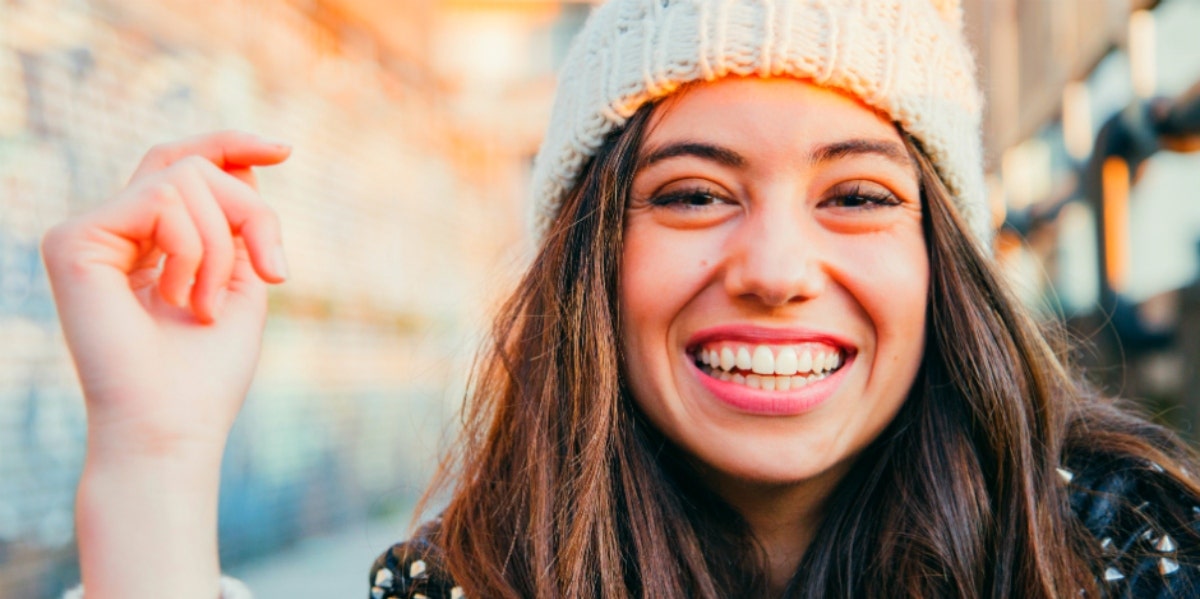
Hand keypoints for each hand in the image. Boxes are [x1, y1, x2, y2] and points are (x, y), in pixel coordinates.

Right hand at [42, 130, 289, 459]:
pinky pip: (161, 199)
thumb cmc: (207, 371)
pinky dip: (194, 250)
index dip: (230, 145)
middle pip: (191, 166)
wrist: (172, 425)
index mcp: (147, 242)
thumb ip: (238, 221)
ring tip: (207, 307)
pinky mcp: (73, 240)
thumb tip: (244, 162)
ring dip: (222, 246)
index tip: (284, 150)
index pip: (181, 165)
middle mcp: (112, 233)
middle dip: (249, 211)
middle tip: (272, 271)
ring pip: (183, 177)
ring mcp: (88, 234)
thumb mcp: (242, 280)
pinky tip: (182, 300)